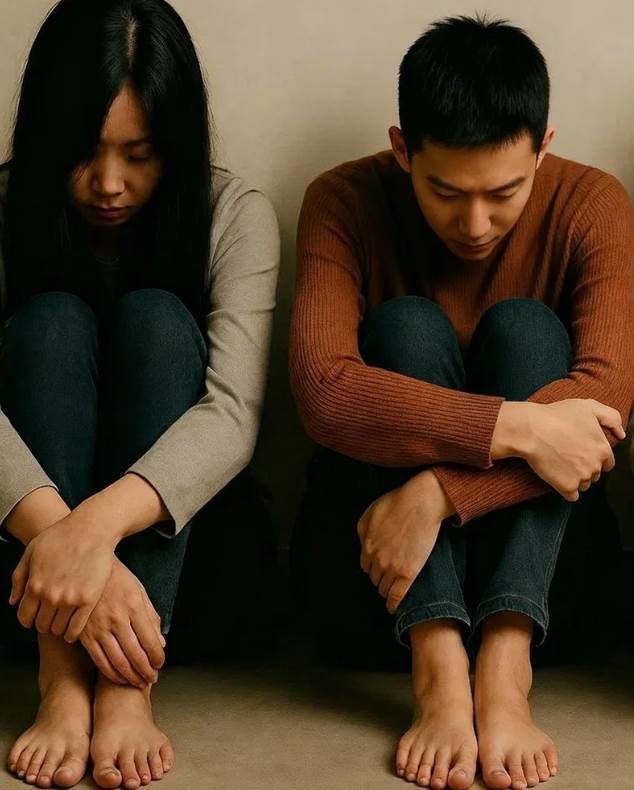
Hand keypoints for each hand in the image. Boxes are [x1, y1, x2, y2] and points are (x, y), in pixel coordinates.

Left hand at [9, 512, 116, 641]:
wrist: (91, 530)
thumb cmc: (61, 536)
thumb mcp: (31, 552)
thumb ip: (19, 578)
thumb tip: (13, 602)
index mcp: (35, 585)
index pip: (25, 617)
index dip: (28, 619)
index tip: (35, 617)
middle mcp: (51, 596)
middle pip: (42, 625)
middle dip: (43, 623)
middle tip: (51, 617)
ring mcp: (70, 599)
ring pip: (58, 629)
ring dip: (58, 628)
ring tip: (62, 621)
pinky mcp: (89, 600)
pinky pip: (76, 628)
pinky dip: (71, 634)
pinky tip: (72, 632)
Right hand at [80, 557, 165, 687]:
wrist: (86, 569)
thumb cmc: (117, 579)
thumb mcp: (138, 590)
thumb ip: (151, 616)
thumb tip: (161, 643)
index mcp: (133, 606)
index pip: (150, 640)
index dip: (157, 657)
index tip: (160, 664)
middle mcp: (117, 619)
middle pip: (135, 654)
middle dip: (146, 671)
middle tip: (152, 679)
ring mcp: (99, 628)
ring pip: (117, 661)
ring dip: (130, 676)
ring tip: (138, 683)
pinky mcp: (84, 634)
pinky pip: (99, 660)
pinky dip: (111, 673)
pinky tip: (119, 678)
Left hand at [357, 470, 453, 613]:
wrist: (421, 504)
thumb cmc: (397, 503)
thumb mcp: (370, 513)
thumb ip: (363, 532)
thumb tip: (364, 546)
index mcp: (367, 545)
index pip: (365, 565)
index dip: (373, 566)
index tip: (379, 567)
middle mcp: (377, 559)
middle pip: (374, 577)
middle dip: (380, 576)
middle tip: (389, 574)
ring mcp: (392, 567)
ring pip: (384, 588)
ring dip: (387, 588)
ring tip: (393, 588)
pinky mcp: (408, 573)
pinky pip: (397, 595)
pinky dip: (394, 604)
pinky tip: (393, 608)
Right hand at [494, 399, 623, 501]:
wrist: (531, 430)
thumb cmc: (556, 415)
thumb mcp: (588, 406)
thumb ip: (611, 418)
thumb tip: (621, 434)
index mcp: (603, 449)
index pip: (607, 462)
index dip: (594, 457)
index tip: (580, 451)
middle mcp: (595, 465)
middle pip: (595, 474)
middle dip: (584, 467)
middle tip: (567, 455)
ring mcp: (582, 478)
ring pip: (584, 485)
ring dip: (575, 478)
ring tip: (560, 464)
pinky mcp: (567, 487)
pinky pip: (572, 496)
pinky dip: (566, 489)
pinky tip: (558, 477)